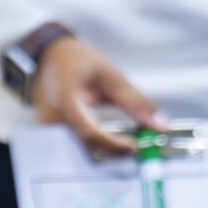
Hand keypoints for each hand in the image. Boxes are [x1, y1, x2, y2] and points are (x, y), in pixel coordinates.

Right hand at [30, 35, 166, 160]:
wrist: (48, 56)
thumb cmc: (75, 61)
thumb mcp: (110, 75)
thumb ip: (134, 102)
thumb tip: (159, 124)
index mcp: (67, 101)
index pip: (90, 133)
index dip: (114, 145)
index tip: (134, 147)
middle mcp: (53, 119)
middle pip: (85, 147)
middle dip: (112, 152)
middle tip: (134, 147)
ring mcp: (48, 129)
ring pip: (79, 151)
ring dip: (104, 151)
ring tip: (123, 144)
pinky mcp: (50, 133)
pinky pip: (73, 147)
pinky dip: (93, 147)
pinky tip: (107, 142)